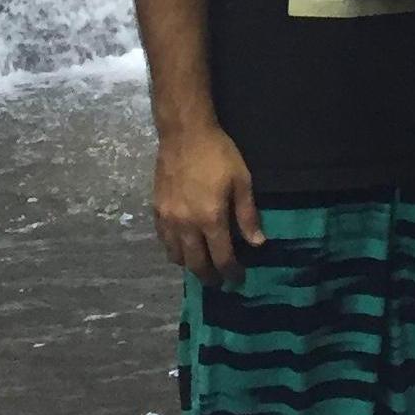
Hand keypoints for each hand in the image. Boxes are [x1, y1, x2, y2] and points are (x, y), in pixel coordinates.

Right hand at [153, 124, 264, 284]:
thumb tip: (257, 243)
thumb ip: (247, 215)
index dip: (231, 272)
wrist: (184, 133)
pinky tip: (183, 246)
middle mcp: (186, 225)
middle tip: (219, 281)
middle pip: (196, 264)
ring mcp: (168, 220)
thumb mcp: (241, 180)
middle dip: (210, 276)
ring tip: (201, 265)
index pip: (222, 257)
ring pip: (176, 256)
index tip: (238, 279)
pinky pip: (163, 241)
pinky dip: (174, 250)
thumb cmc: (218, 154)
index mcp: (210, 219)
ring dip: (190, 265)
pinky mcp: (156, 211)